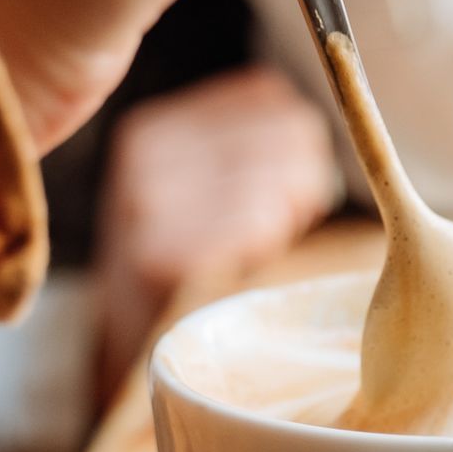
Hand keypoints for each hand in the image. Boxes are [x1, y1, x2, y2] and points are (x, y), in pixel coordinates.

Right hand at [94, 66, 338, 398]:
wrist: (136, 356)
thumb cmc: (190, 271)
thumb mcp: (199, 192)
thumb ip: (247, 147)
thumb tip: (315, 116)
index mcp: (155, 129)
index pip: (269, 95)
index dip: (300, 142)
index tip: (286, 187)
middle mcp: (146, 156)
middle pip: (290, 129)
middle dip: (306, 179)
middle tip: (281, 227)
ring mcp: (148, 203)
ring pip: (282, 176)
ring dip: (294, 215)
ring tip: (262, 249)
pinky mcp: (161, 253)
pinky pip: (259, 220)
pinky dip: (271, 245)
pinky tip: (248, 266)